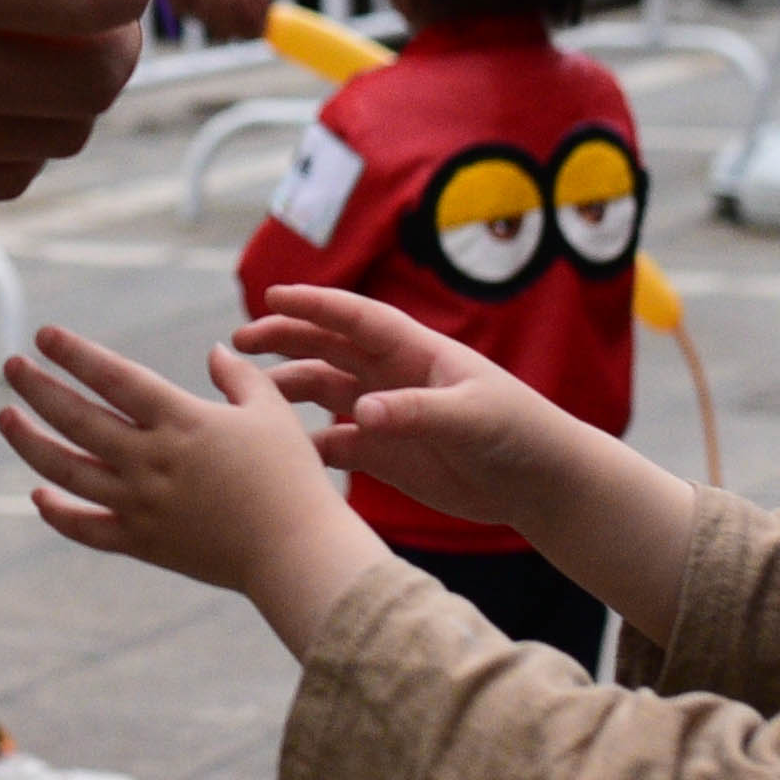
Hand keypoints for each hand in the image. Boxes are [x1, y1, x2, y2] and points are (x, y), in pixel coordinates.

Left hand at [0, 328, 384, 648]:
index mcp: (181, 421)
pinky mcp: (142, 543)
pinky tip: (38, 494)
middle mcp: (151, 460)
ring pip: (67, 471)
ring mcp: (141, 504)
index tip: (43, 334)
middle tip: (10, 365)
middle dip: (38, 389)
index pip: (113, 377)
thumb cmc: (292, 477)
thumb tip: (213, 350)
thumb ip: (238, 376)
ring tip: (6, 418)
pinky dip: (57, 512)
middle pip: (77, 419)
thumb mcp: (271, 411)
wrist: (296, 552)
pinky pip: (86, 528)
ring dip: (30, 442)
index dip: (75, 354)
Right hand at [225, 286, 571, 536]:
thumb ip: (416, 413)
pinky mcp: (386, 453)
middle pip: (328, 348)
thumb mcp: (471, 418)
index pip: (357, 319)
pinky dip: (305, 443)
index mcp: (417, 353)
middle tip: (238, 342)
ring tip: (245, 395)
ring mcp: (387, 413)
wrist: (541, 482)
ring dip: (287, 389)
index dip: (315, 306)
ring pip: (323, 392)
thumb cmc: (519, 433)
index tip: (272, 297)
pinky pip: (334, 443)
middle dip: (285, 339)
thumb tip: (360, 412)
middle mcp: (394, 376)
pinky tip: (278, 451)